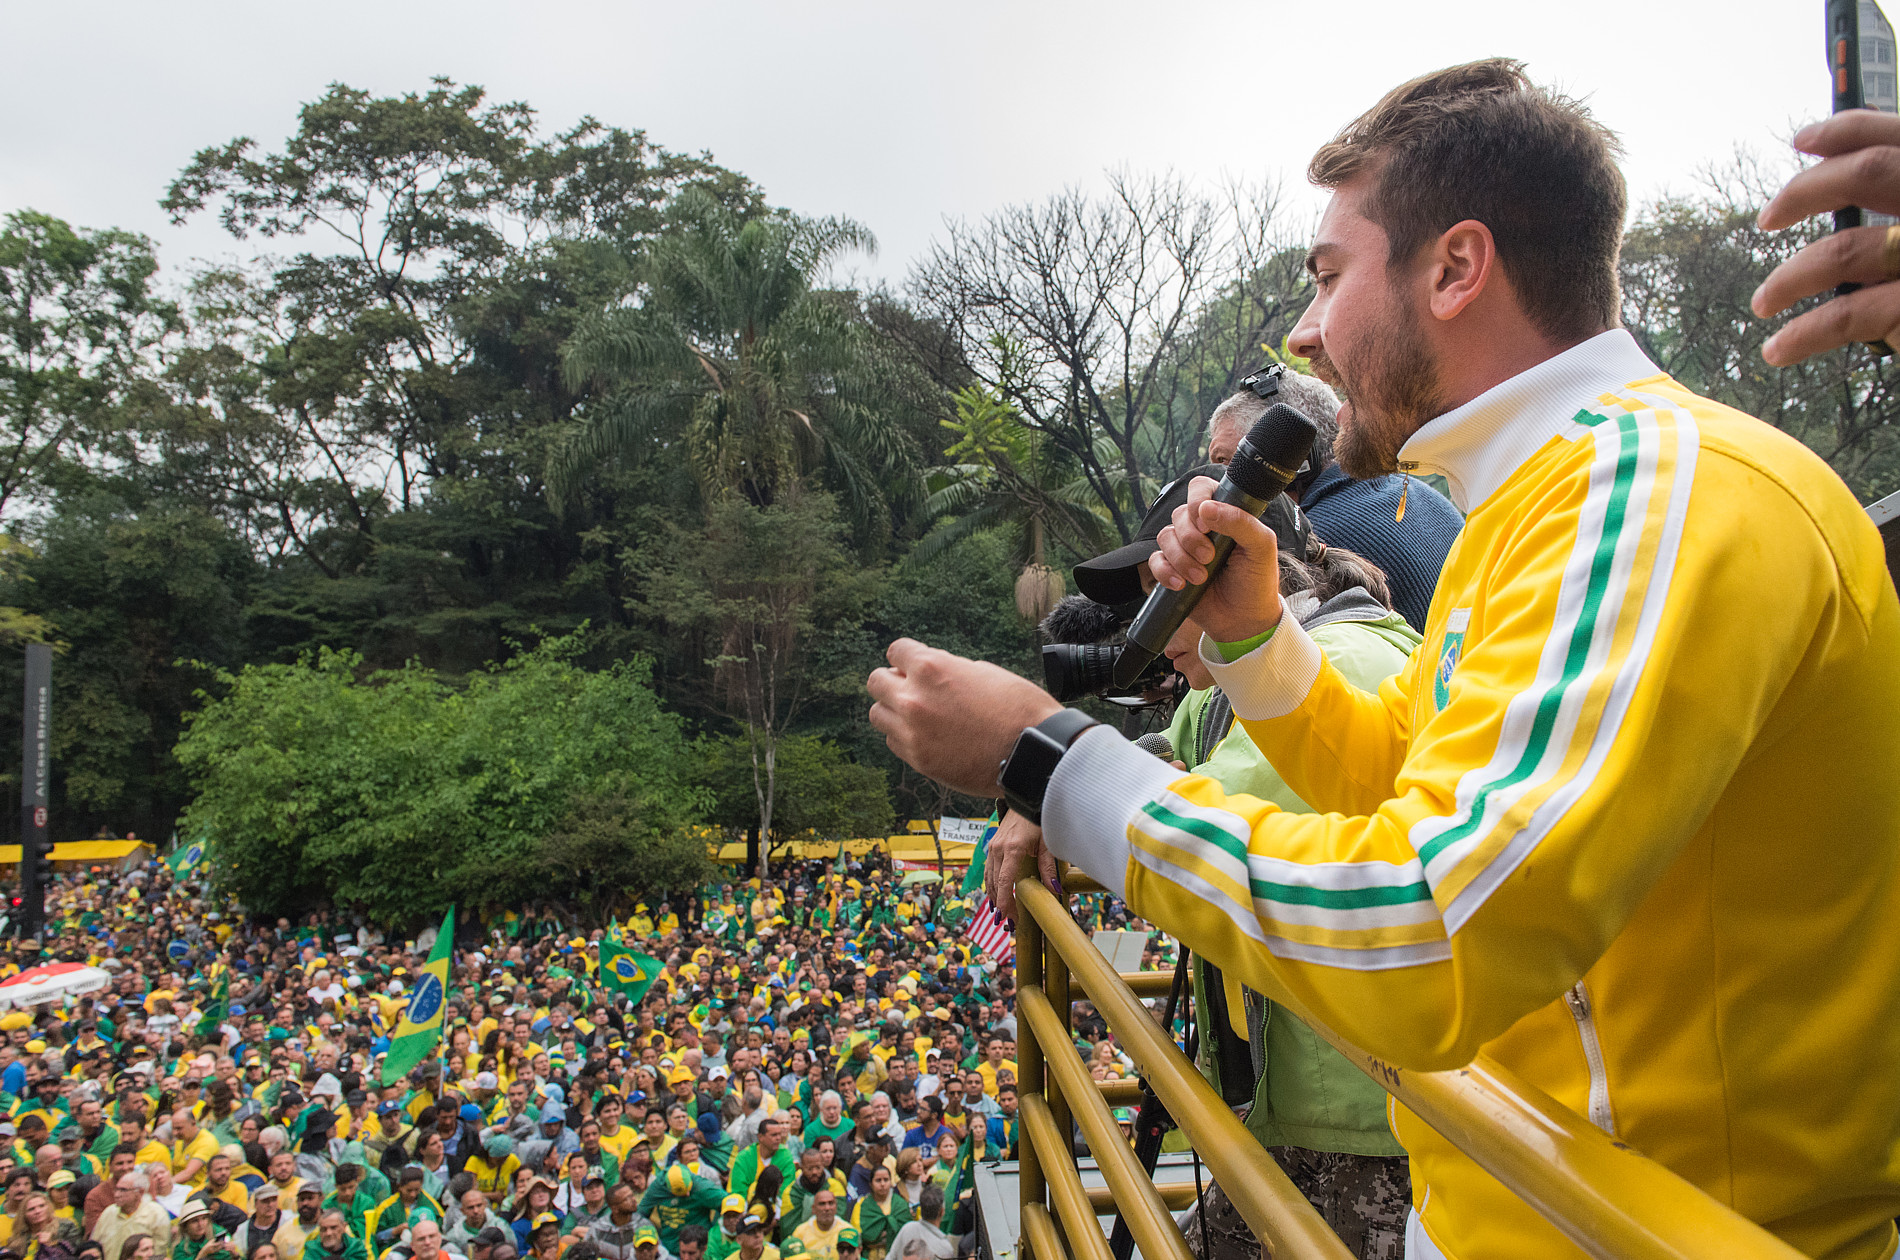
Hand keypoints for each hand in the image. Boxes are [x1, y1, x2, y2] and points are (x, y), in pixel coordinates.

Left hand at [867, 639, 1059, 796]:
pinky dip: (904, 737)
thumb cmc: (1018, 708)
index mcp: (931, 668)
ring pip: (878, 714)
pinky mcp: (918, 759)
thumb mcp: (983, 671)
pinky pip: (893, 742)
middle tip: (910, 688)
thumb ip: (948, 669)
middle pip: (875, 682)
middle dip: (892, 681)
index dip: (907, 656)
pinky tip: (927, 736)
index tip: (913, 664)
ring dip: (893, 710)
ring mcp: (912, 732)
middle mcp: (913, 698)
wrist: (1033, 753)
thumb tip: (930, 672)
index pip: (895, 651)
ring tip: (917, 715)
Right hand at [985, 812, 1055, 923]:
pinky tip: (995, 894)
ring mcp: (993, 846)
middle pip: (995, 883)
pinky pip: (989, 869)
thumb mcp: (1047, 843)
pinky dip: (991, 884)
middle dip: (1001, 904)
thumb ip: (1048, 867)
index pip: (1005, 881)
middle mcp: (998, 848)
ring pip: (989, 877)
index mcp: (1012, 849)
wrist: (1027, 799)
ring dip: (994, 896)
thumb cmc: (1039, 818)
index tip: (1005, 916)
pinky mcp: (993, 845)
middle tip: (1009, 921)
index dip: (1004, 901)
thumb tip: (1053, 889)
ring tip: (1001, 913)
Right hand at [1147, 478, 1284, 644]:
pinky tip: (1181, 584)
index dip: (1197, 500)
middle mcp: (1203, 528)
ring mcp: (1185, 548)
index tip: (1207, 524)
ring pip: (1165, 536)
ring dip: (1181, 558)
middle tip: (1209, 557)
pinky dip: (1165, 572)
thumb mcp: (1261, 547)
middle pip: (1179, 514)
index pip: (1201, 488)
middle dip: (1191, 538)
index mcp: (1225, 514)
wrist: (1244, 621)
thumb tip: (1207, 508)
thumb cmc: (1257, 581)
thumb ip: (1240, 522)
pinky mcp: (1172, 569)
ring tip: (1200, 577)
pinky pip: (1155, 560)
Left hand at [1754, 111, 1899, 363]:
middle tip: (1767, 219)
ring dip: (1789, 277)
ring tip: (1763, 302)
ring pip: (1845, 249)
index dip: (1851, 129)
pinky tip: (1778, 349)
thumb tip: (1844, 179)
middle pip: (1871, 172)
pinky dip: (1804, 333)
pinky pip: (1850, 313)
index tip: (1803, 140)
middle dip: (1804, 190)